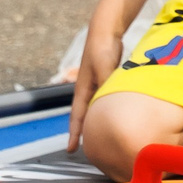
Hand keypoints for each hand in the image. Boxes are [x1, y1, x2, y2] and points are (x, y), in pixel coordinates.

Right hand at [65, 23, 123, 148]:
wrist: (106, 31)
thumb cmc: (102, 48)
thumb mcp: (104, 68)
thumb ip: (106, 83)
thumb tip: (109, 100)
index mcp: (83, 90)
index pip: (77, 117)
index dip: (74, 134)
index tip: (71, 150)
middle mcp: (87, 90)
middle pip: (83, 117)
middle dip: (82, 133)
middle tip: (86, 150)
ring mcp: (96, 85)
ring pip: (94, 109)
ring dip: (94, 122)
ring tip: (97, 138)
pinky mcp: (106, 80)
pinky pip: (104, 100)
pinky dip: (105, 110)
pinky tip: (112, 116)